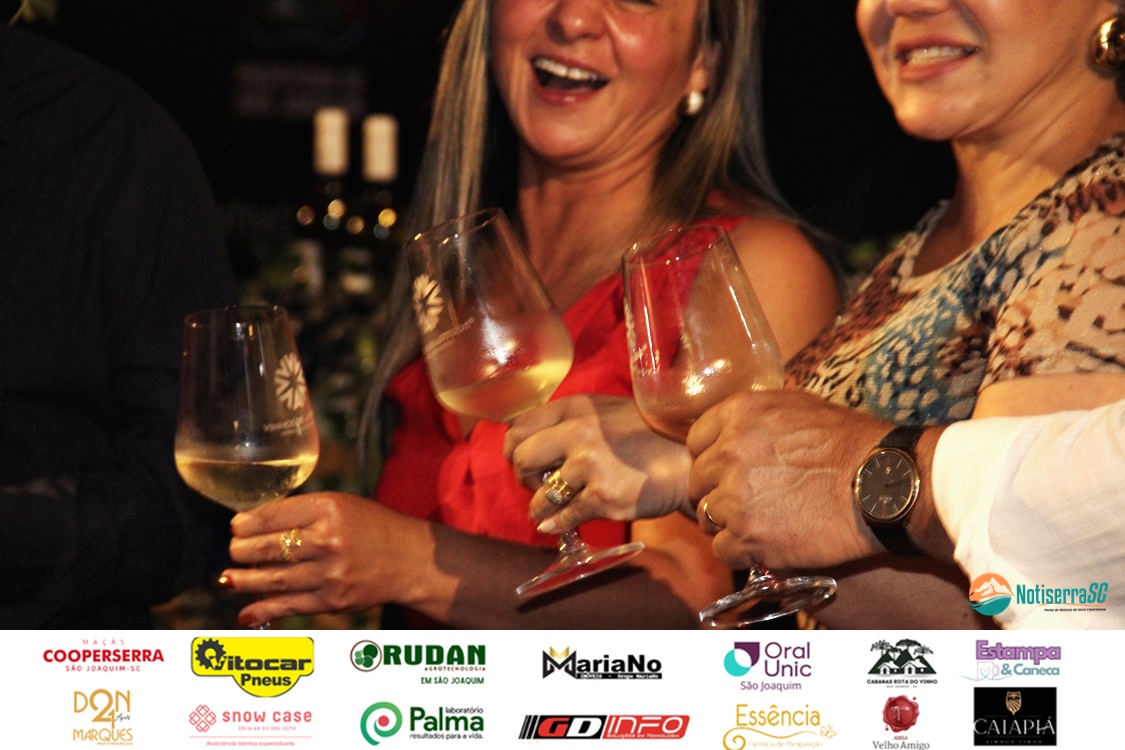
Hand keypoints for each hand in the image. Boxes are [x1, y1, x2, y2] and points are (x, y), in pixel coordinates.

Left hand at [219, 492, 428, 627]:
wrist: (409, 558)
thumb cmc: (372, 527)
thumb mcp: (341, 505)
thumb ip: (302, 512)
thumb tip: (254, 525)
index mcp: (329, 509)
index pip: (272, 515)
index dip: (246, 523)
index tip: (236, 527)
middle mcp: (328, 540)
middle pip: (267, 547)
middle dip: (240, 550)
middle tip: (233, 550)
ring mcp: (330, 574)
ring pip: (272, 579)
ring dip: (243, 580)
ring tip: (227, 578)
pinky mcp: (332, 601)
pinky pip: (288, 606)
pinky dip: (262, 610)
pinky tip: (245, 613)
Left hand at [503, 394, 691, 532]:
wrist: (688, 458)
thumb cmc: (646, 435)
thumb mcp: (603, 413)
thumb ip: (568, 422)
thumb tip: (532, 444)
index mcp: (575, 408)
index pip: (518, 428)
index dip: (514, 450)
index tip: (526, 462)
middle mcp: (577, 432)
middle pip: (521, 458)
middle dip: (523, 478)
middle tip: (538, 485)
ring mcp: (590, 466)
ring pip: (539, 496)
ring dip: (539, 509)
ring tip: (549, 510)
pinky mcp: (603, 496)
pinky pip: (563, 518)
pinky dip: (556, 525)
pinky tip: (558, 525)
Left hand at [686, 388, 888, 569]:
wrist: (882, 486)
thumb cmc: (852, 445)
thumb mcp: (801, 407)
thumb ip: (759, 417)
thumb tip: (738, 427)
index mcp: (739, 414)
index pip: (696, 441)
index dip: (710, 458)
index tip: (725, 470)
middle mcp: (728, 452)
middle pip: (697, 481)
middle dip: (716, 493)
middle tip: (745, 503)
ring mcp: (734, 496)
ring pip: (706, 517)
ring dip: (727, 524)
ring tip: (759, 525)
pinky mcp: (747, 536)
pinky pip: (722, 550)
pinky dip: (740, 553)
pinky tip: (764, 547)